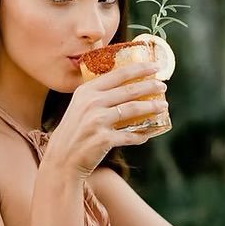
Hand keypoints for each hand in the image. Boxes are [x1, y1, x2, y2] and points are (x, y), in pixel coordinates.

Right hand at [44, 62, 167, 179]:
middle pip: (129, 90)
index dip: (140, 68)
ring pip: (133, 110)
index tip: (155, 67)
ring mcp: (97, 121)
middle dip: (150, 87)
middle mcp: (92, 103)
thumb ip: (99, 95)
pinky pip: (129, 135)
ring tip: (162, 106)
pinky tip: (147, 135)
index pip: (118, 74)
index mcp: (87, 90)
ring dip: (151, 108)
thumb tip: (128, 86)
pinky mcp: (103, 139)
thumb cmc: (74, 131)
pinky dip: (140, 135)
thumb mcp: (81, 106)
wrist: (62, 159)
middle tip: (163, 87)